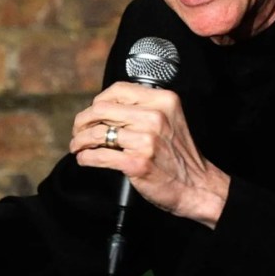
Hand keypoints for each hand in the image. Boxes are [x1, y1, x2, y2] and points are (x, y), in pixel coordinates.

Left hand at [69, 82, 229, 228]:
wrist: (197, 186)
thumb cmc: (179, 155)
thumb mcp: (169, 120)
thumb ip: (143, 109)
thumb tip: (103, 109)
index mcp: (162, 101)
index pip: (118, 89)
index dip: (98, 100)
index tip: (92, 113)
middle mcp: (154, 117)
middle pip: (102, 109)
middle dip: (83, 121)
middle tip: (78, 131)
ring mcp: (145, 140)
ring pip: (97, 132)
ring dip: (80, 141)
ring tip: (77, 146)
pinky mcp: (136, 163)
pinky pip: (99, 155)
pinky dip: (86, 157)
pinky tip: (84, 159)